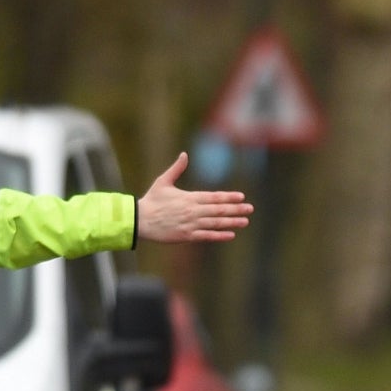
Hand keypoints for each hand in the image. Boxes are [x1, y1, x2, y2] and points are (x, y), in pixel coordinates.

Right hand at [134, 153, 250, 243]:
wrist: (140, 220)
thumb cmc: (151, 200)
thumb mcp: (163, 181)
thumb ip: (176, 169)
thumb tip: (184, 154)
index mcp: (189, 197)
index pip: (214, 197)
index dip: (228, 197)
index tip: (241, 197)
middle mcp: (193, 211)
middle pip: (219, 210)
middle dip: (236, 209)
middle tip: (250, 209)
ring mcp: (191, 224)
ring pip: (216, 223)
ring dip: (232, 222)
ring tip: (245, 221)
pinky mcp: (187, 236)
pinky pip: (206, 236)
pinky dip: (219, 235)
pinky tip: (230, 235)